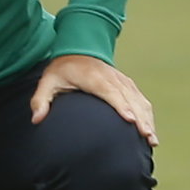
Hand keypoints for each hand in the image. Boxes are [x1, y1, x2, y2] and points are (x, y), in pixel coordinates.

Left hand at [30, 54, 157, 145]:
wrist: (77, 49)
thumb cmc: (61, 70)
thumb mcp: (47, 82)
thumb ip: (40, 100)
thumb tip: (36, 119)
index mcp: (93, 77)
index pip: (110, 92)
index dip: (121, 106)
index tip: (130, 120)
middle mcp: (111, 78)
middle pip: (130, 99)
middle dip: (140, 119)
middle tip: (147, 137)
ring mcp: (121, 80)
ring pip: (139, 100)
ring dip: (147, 119)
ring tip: (153, 140)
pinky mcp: (127, 84)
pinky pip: (140, 99)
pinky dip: (147, 114)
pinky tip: (150, 130)